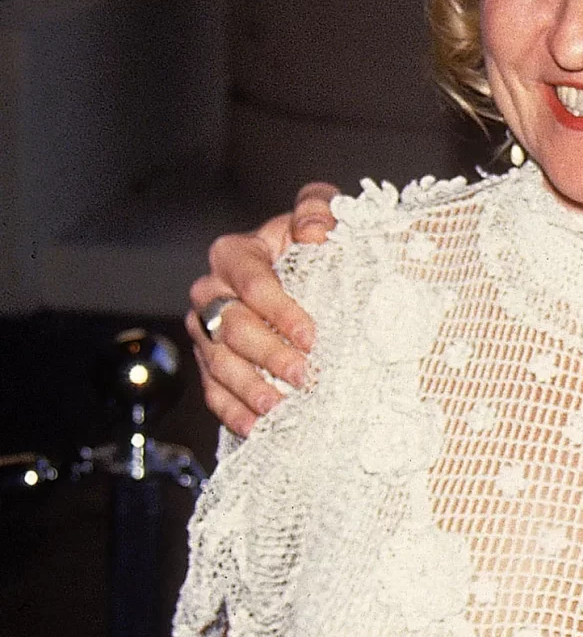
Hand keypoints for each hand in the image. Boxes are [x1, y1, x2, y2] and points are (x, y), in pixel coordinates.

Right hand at [186, 181, 338, 436]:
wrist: (301, 276)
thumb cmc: (313, 246)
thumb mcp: (322, 218)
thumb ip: (319, 210)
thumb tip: (315, 229)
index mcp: (236, 253)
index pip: (252, 282)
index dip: (280, 310)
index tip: (310, 335)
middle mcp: (212, 290)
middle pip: (232, 326)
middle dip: (268, 354)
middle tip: (304, 375)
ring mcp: (206, 328)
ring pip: (218, 361)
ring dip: (249, 388)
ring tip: (279, 408)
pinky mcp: (209, 359)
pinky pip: (212, 389)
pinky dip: (233, 410)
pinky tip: (256, 426)